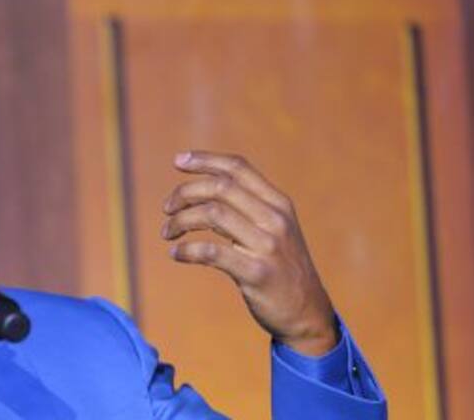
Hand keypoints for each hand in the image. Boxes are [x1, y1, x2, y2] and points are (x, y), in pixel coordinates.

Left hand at [161, 150, 337, 355]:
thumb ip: (245, 209)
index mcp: (278, 204)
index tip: (178, 161)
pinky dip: (186, 250)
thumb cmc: (280, 268)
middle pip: (220, 187)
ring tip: (167, 232)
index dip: (205, 160)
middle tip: (166, 208)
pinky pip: (211, 252)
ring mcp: (268, 246)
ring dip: (180, 221)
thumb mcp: (273, 230)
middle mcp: (275, 219)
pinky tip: (176, 254)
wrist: (307, 313)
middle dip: (185, 193)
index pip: (238, 168)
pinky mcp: (257, 273)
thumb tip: (199, 192)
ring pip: (212, 214)